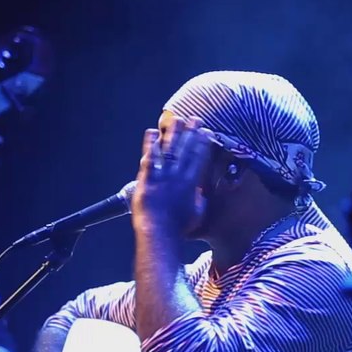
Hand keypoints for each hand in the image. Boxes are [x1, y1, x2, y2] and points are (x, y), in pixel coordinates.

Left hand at [132, 116, 209, 237]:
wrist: (159, 232)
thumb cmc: (179, 228)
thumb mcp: (196, 214)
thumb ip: (199, 200)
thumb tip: (201, 193)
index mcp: (191, 183)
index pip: (199, 158)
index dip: (202, 143)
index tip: (205, 131)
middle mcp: (177, 176)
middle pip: (185, 150)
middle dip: (190, 133)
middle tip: (194, 119)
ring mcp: (162, 176)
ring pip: (168, 150)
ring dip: (172, 133)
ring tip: (175, 119)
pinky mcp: (146, 179)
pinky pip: (149, 158)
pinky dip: (150, 144)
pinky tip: (151, 132)